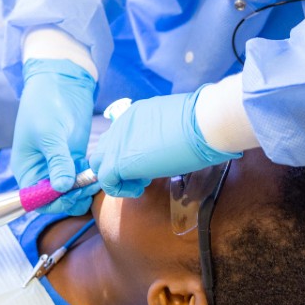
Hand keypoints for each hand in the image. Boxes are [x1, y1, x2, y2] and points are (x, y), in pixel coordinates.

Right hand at [12, 58, 97, 215]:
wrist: (61, 82)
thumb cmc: (46, 105)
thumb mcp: (49, 134)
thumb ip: (56, 161)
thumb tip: (62, 188)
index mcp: (26, 169)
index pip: (37, 199)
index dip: (54, 202)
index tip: (71, 193)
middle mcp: (41, 171)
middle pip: (56, 199)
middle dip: (72, 197)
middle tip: (88, 185)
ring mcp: (59, 165)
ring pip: (72, 191)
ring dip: (84, 189)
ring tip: (95, 178)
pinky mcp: (74, 157)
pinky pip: (82, 177)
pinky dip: (90, 178)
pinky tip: (97, 169)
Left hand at [93, 89, 237, 198]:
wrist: (205, 123)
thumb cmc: (203, 124)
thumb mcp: (176, 124)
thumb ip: (161, 133)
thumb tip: (165, 146)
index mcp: (135, 113)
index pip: (120, 136)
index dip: (130, 152)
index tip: (149, 162)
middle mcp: (122, 124)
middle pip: (105, 148)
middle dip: (119, 164)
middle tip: (143, 174)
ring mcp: (118, 142)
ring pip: (99, 163)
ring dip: (116, 177)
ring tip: (140, 184)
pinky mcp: (119, 160)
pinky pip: (105, 180)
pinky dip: (118, 190)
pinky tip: (138, 190)